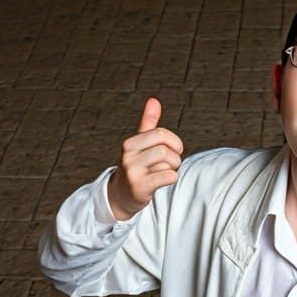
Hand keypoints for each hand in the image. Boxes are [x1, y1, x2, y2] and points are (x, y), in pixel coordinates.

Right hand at [107, 97, 183, 220]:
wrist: (121, 195)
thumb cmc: (135, 166)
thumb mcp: (139, 144)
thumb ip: (148, 123)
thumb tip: (154, 100)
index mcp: (130, 144)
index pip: (160, 134)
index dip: (174, 142)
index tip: (175, 149)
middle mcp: (128, 156)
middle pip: (165, 149)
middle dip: (175, 157)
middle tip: (172, 163)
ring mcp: (133, 172)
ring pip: (168, 163)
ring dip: (174, 168)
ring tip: (166, 172)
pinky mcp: (140, 188)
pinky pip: (168, 176)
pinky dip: (172, 178)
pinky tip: (164, 180)